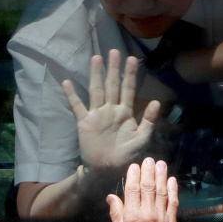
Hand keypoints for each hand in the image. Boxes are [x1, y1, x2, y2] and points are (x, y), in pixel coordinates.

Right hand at [62, 51, 160, 177]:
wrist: (107, 170)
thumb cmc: (126, 156)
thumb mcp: (141, 139)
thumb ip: (148, 121)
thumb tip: (155, 101)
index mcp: (125, 113)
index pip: (128, 90)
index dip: (130, 75)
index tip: (133, 59)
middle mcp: (111, 110)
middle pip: (112, 85)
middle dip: (113, 69)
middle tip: (114, 51)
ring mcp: (97, 115)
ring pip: (96, 90)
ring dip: (96, 75)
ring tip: (96, 58)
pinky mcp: (84, 122)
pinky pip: (77, 106)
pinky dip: (72, 95)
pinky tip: (67, 82)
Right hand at [107, 157, 177, 221]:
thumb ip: (116, 212)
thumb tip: (111, 197)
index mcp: (132, 216)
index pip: (133, 190)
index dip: (134, 176)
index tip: (134, 167)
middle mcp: (147, 214)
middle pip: (148, 187)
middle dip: (148, 172)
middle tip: (148, 160)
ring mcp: (161, 217)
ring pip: (161, 192)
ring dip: (161, 176)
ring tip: (160, 164)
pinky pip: (173, 202)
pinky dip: (173, 190)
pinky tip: (171, 180)